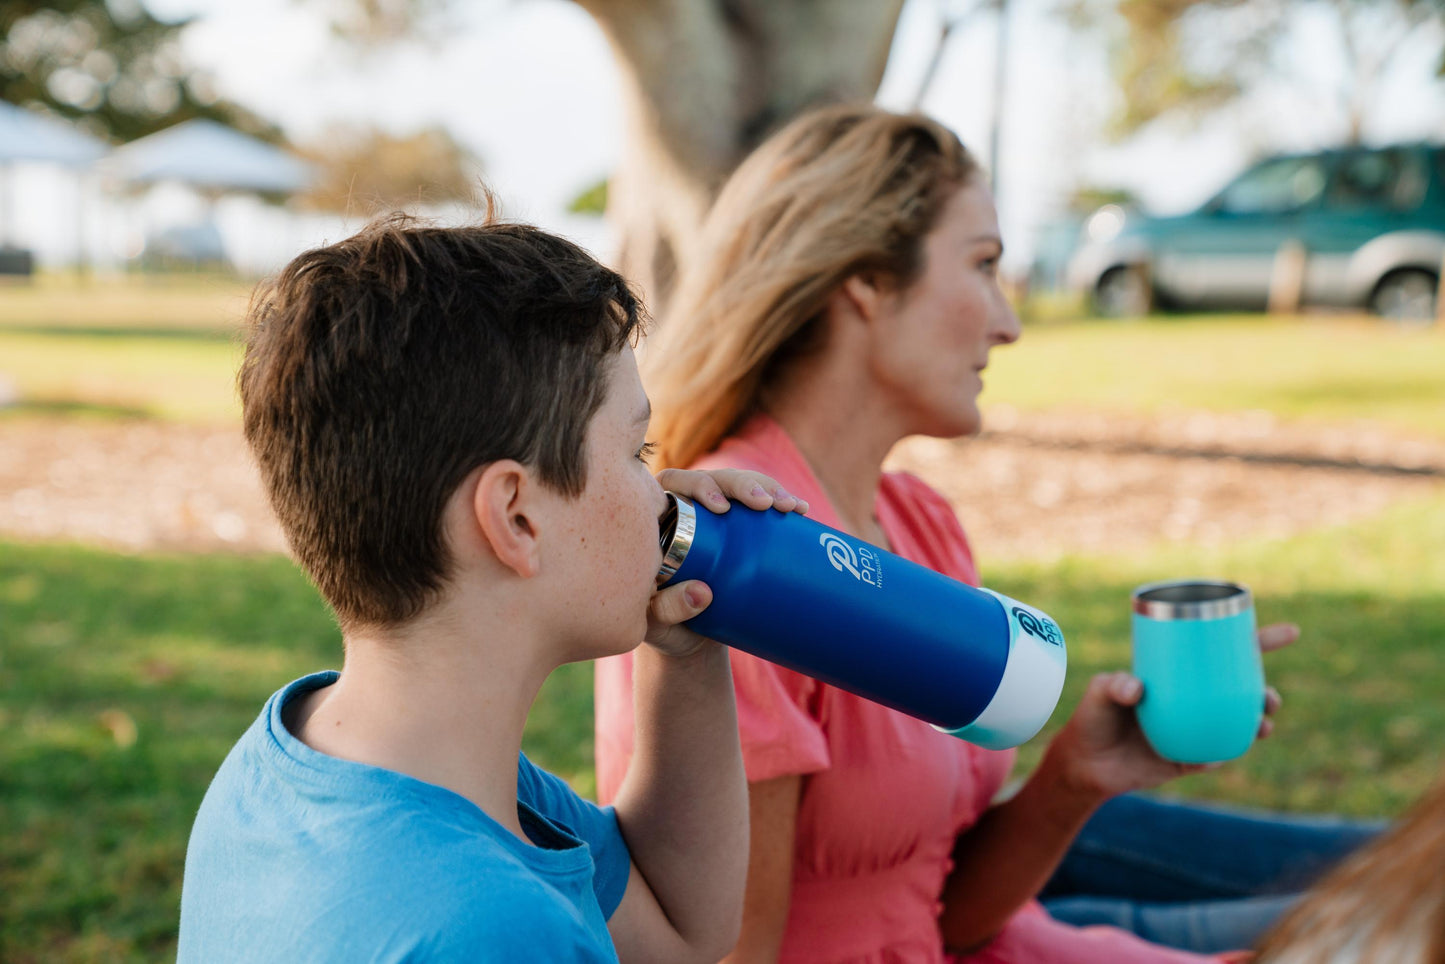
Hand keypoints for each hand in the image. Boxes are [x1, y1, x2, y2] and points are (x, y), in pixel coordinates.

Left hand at [643, 468, 807, 656]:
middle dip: (744, 484)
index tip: (722, 507)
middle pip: (715, 479)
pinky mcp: (740, 530)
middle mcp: (686, 509)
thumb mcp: (658, 621)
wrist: (688, 637)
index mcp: (658, 518)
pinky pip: (760, 507)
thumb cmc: (662, 624)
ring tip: (792, 506)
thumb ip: (668, 609)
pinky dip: (781, 504)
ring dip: (768, 488)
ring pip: (740, 486)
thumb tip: (702, 592)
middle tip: (767, 503)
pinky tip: (801, 509)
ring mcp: (715, 518)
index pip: (675, 483)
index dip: (700, 485)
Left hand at [1043, 622, 1296, 802]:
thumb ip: (1112, 685)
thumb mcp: (1099, 693)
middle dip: (1265, 692)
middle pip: (1240, 690)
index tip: (1291, 633)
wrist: (1085, 763)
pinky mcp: (1188, 759)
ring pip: (1238, 724)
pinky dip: (1220, 754)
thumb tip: (1136, 688)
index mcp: (1180, 676)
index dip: (1258, 642)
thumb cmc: (1092, 717)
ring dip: (1257, 724)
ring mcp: (1193, 729)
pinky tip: (1217, 754)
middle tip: (1269, 697)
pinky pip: (1214, 756)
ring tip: (1262, 725)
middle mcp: (1192, 701)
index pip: (1222, 652)